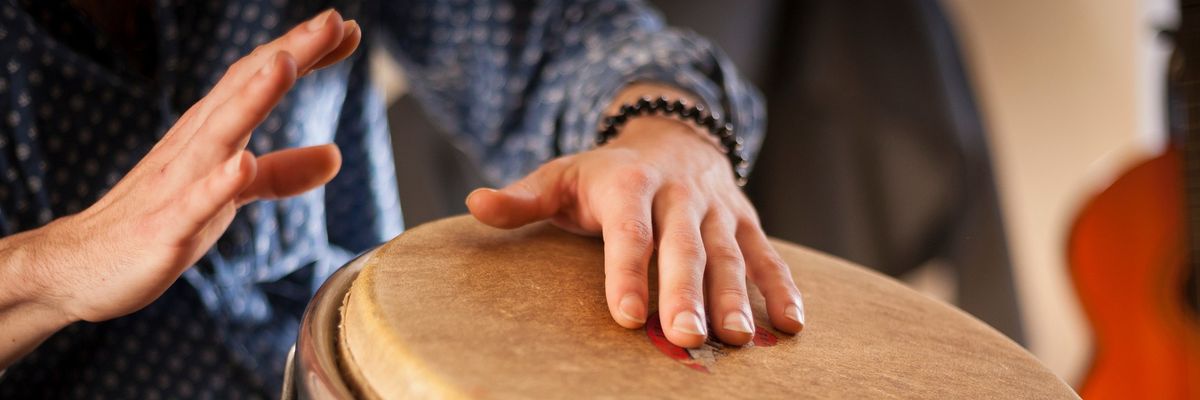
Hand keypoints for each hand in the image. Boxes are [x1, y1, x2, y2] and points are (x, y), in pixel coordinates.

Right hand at [3, 9, 357, 327]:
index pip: (261, 79)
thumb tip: (335, 155)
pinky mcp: (166, 227)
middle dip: (290, 53)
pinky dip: (219, 182)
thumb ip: (282, 173)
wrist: (82, 266)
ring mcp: (178, 184)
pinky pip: (194, 203)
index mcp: (212, 133)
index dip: (305, 53)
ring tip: (287, 63)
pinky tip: (244, 163)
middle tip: (335, 20)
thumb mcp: (231, 196)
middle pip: (245, 88)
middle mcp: (194, 146)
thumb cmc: (160, 220)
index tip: (349, 30)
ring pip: (220, 133)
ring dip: (254, 98)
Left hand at [467, 106, 804, 347]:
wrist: (670, 134)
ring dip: (736, 298)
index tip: (624, 315)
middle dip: (685, 293)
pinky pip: (767, 255)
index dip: (626, 272)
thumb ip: (523, 198)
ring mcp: (716, 208)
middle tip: (685, 338)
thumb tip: (476, 206)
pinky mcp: (745, 221)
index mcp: (628, 182)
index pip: (629, 230)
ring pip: (728, 255)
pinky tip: (791, 325)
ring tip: (735, 341)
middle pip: (683, 247)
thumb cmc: (604, 172)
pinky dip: (782, 287)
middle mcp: (678, 194)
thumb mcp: (561, 176)